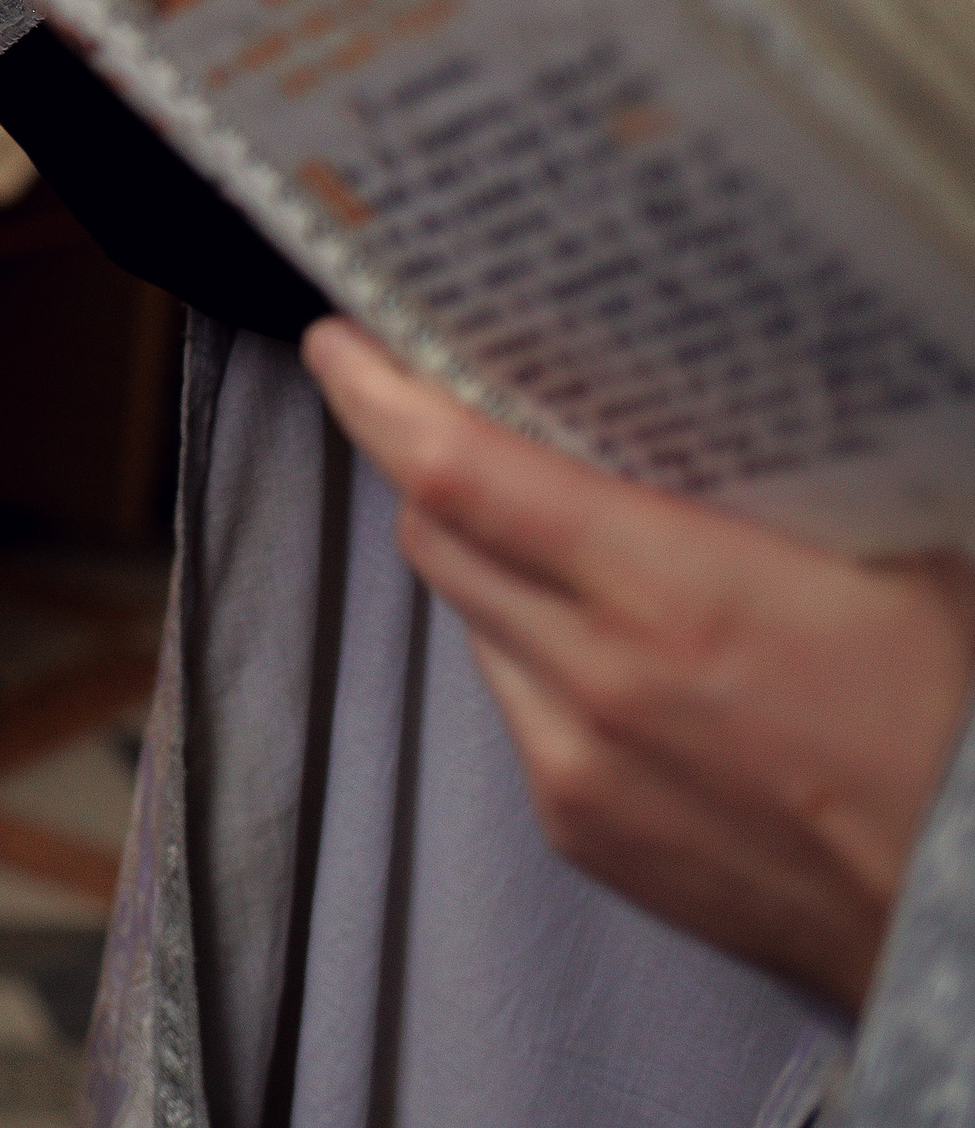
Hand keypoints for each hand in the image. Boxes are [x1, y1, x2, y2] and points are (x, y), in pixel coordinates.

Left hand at [304, 317, 974, 1010]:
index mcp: (671, 594)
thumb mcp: (893, 553)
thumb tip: (695, 391)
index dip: (381, 400)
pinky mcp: (577, 831)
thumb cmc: (957, 725)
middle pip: (435, 540)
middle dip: (425, 467)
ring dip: (488, 567)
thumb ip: (775, 475)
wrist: (974, 907)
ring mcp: (575, 768)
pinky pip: (513, 707)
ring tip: (558, 535)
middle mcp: (597, 682)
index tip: (342, 346)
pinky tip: (609, 647)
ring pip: (470, 622)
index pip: (463, 475)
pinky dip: (532, 657)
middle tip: (440, 413)